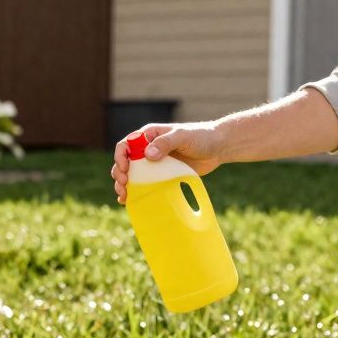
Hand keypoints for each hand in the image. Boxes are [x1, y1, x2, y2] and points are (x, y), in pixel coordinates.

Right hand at [111, 122, 226, 203]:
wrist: (217, 148)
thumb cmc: (201, 137)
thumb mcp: (183, 136)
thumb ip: (165, 143)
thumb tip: (148, 155)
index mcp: (149, 136)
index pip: (126, 145)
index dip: (121, 157)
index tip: (125, 169)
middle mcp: (147, 149)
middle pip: (125, 162)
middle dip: (119, 174)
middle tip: (124, 185)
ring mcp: (153, 164)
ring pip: (131, 175)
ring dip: (123, 185)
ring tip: (123, 196)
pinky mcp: (161, 175)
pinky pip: (144, 184)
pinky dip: (134, 192)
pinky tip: (129, 201)